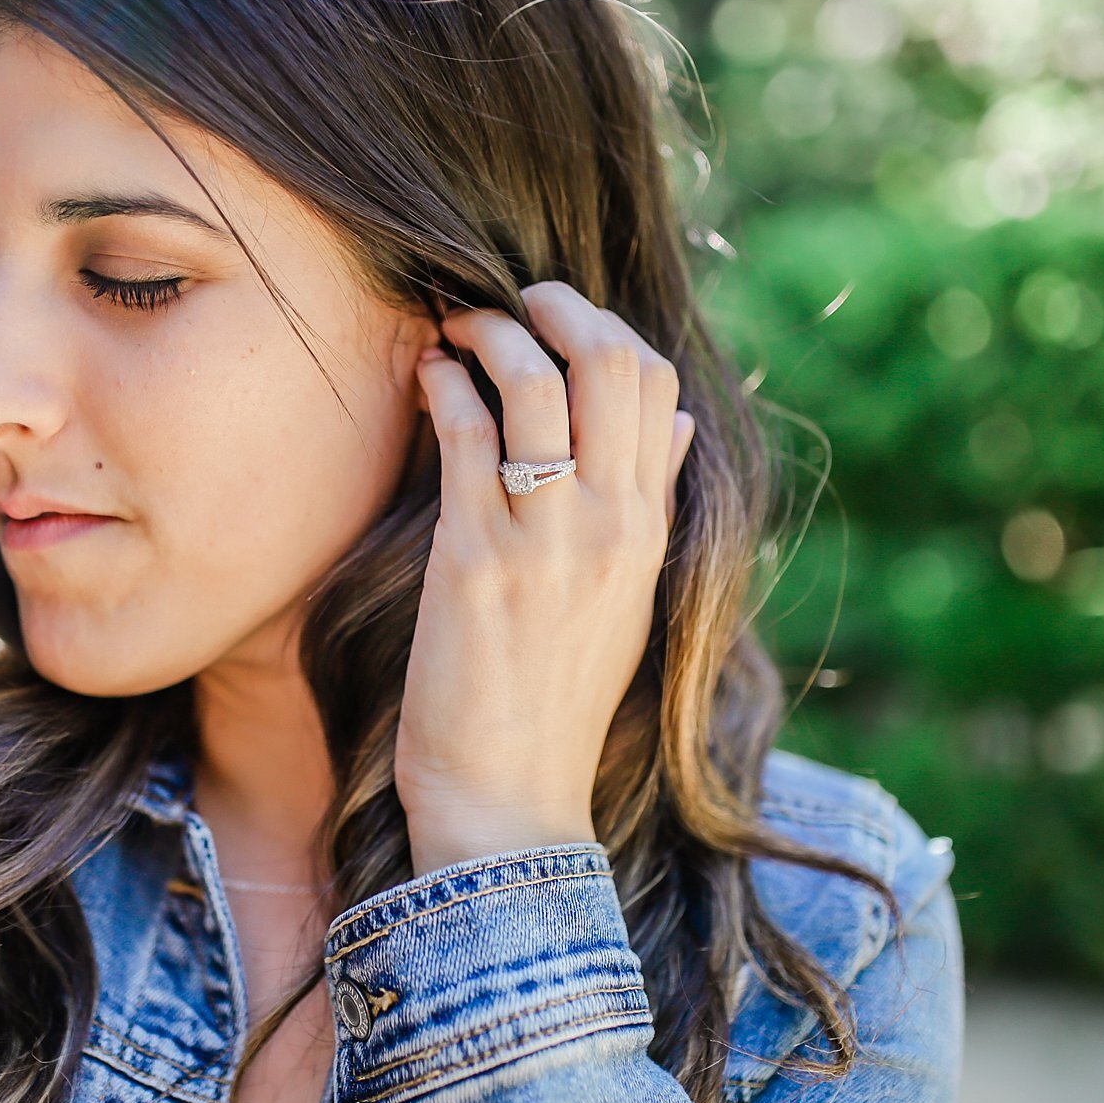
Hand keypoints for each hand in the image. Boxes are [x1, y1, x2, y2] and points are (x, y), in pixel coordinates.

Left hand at [394, 281, 694, 875]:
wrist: (512, 801)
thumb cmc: (555, 704)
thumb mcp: (627, 600)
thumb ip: (651, 505)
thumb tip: (678, 425)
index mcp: (648, 530)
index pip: (655, 384)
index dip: (604, 329)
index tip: (553, 321)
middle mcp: (610, 524)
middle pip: (608, 362)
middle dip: (552, 307)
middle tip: (505, 300)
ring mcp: (547, 540)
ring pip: (535, 382)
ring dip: (488, 333)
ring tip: (452, 328)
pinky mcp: (476, 560)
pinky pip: (468, 435)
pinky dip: (444, 385)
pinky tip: (425, 379)